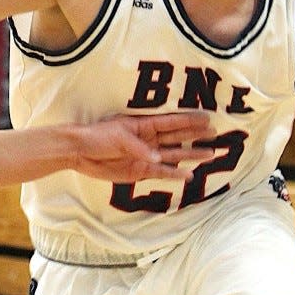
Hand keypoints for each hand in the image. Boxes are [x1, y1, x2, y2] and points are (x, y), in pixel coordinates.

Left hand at [72, 112, 214, 181]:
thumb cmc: (97, 137)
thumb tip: (156, 157)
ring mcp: (145, 156)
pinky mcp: (139, 171)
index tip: (207, 118)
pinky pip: (161, 172)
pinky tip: (189, 175)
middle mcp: (148, 140)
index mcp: (143, 125)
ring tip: (209, 154)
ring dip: (191, 154)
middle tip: (215, 134)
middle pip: (177, 137)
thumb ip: (138, 147)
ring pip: (173, 155)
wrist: (79, 153)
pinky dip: (174, 174)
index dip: (189, 120)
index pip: (171, 122)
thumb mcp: (117, 137)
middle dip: (196, 136)